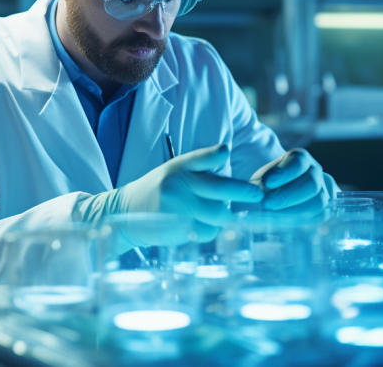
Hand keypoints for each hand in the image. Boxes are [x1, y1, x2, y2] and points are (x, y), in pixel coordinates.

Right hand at [76, 143, 263, 243]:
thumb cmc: (160, 189)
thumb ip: (201, 166)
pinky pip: (208, 231)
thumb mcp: (175, 170)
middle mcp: (178, 185)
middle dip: (244, 192)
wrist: (126, 212)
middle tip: (257, 195)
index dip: (217, 154)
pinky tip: (202, 224)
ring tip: (222, 212)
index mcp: (179, 167)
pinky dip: (212, 229)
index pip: (202, 157)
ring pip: (219, 214)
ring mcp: (178, 208)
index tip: (227, 152)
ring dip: (226, 214)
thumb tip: (230, 163)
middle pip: (220, 189)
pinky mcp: (178, 228)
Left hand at [250, 149, 336, 216]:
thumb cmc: (264, 188)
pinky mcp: (325, 208)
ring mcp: (324, 190)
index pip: (299, 161)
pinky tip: (284, 221)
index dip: (284, 172)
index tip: (267, 182)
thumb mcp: (257, 183)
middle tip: (267, 204)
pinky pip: (319, 216)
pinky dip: (302, 220)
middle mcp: (315, 172)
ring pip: (318, 201)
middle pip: (311, 183)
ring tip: (273, 215)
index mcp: (299, 158)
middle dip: (288, 195)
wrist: (272, 198)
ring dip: (294, 210)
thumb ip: (257, 188)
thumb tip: (256, 198)